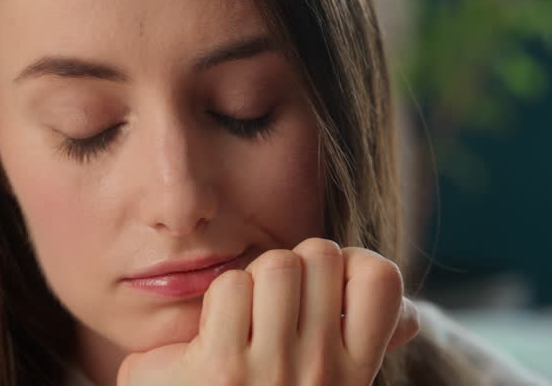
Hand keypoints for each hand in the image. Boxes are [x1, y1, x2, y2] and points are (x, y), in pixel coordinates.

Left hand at [117, 238, 419, 385]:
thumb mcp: (333, 384)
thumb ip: (369, 344)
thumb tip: (411, 318)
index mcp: (357, 370)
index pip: (380, 278)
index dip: (349, 263)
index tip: (324, 287)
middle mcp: (324, 369)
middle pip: (319, 254)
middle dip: (293, 264)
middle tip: (274, 301)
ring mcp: (274, 368)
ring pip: (277, 264)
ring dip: (254, 278)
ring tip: (246, 314)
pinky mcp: (223, 367)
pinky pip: (231, 287)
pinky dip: (220, 299)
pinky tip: (216, 330)